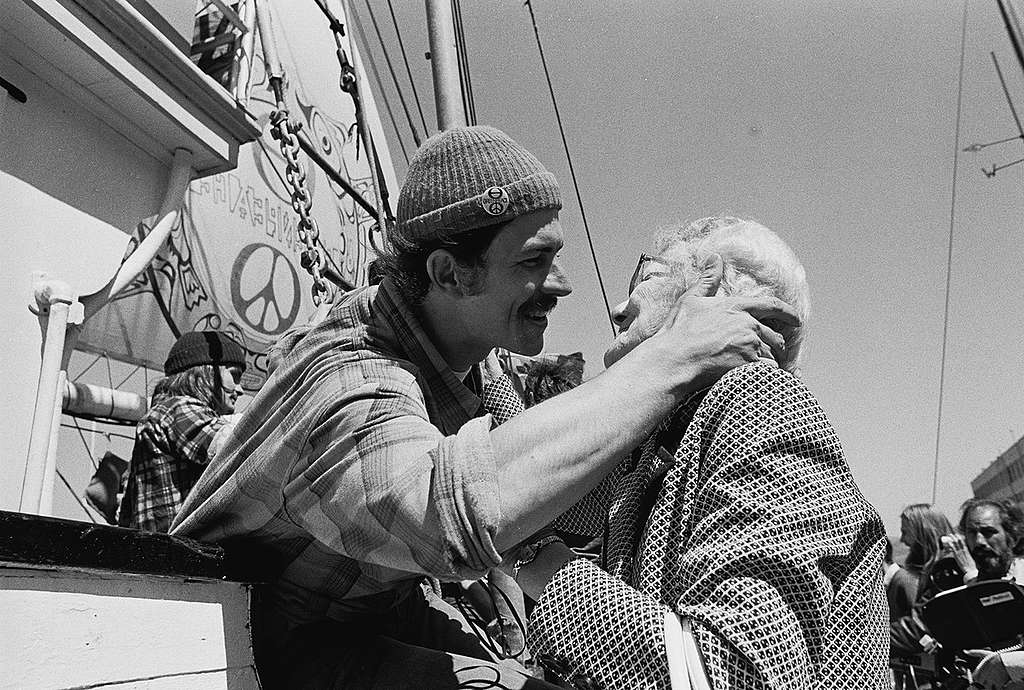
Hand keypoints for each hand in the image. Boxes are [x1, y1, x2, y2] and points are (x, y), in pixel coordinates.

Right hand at [652, 254, 800, 392]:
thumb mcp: (692, 300)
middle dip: (776, 345)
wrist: (675, 359)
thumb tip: (714, 257)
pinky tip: (757, 378)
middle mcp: (748, 324)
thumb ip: (708, 279)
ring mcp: (750, 344)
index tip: (797, 320)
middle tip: (774, 352)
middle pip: (775, 336)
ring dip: (768, 362)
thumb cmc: (679, 332)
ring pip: (772, 355)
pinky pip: (767, 370)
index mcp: (736, 306)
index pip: (771, 306)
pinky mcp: (749, 364)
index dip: (788, 313)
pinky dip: (765, 375)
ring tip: (759, 369)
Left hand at [941, 533, 977, 580]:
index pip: (963, 542)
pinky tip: (947, 542)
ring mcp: (960, 552)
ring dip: (951, 539)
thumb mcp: (970, 558)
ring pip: (955, 543)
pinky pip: (952, 548)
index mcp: (967, 550)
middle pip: (958, 541)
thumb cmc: (971, 565)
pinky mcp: (956, 555)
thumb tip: (966, 555)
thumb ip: (967, 555)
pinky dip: (950, 545)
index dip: (959, 538)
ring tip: (948, 536)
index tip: (957, 535)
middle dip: (954, 536)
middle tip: (951, 534)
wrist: (970, 569)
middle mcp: (963, 550)